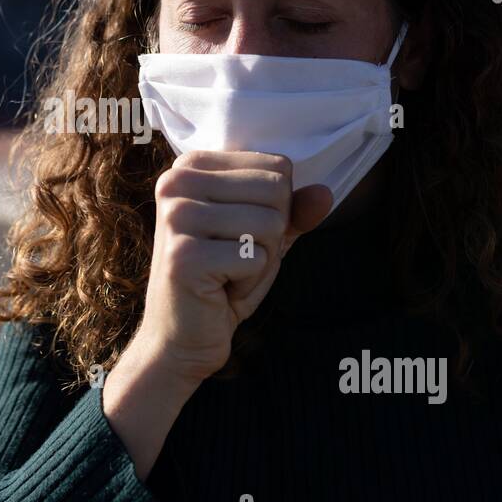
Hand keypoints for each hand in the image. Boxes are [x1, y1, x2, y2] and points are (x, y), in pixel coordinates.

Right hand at [138, 150, 332, 384]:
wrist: (181, 336)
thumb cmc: (223, 278)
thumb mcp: (263, 235)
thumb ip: (294, 210)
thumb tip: (324, 193)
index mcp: (191, 165)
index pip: (276, 167)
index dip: (276, 208)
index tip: (239, 233)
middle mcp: (176, 182)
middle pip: (275, 191)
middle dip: (272, 235)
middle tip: (234, 257)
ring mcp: (177, 218)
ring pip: (270, 224)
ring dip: (261, 261)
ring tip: (227, 274)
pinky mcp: (184, 256)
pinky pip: (256, 259)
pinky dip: (249, 283)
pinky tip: (219, 290)